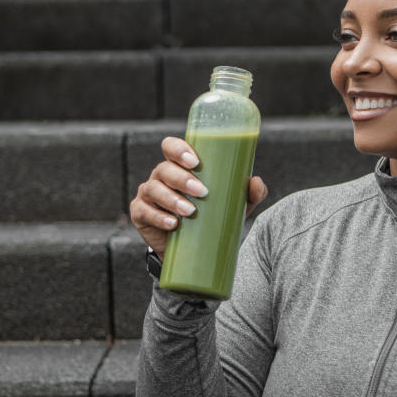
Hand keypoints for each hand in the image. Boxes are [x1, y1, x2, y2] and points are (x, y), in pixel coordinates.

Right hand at [129, 136, 267, 255]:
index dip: (179, 149)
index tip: (196, 161)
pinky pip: (144, 211)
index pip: (171, 147)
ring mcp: (148, 194)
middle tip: (202, 191)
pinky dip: (158, 217)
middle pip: (164, 169)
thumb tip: (256, 182)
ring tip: (190, 211)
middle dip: (182, 178)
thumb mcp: (233, 206)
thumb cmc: (212, 217)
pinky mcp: (140, 214)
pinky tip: (172, 224)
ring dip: (172, 198)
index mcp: (178, 166)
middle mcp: (160, 176)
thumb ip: (248, 194)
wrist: (193, 250)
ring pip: (153, 189)